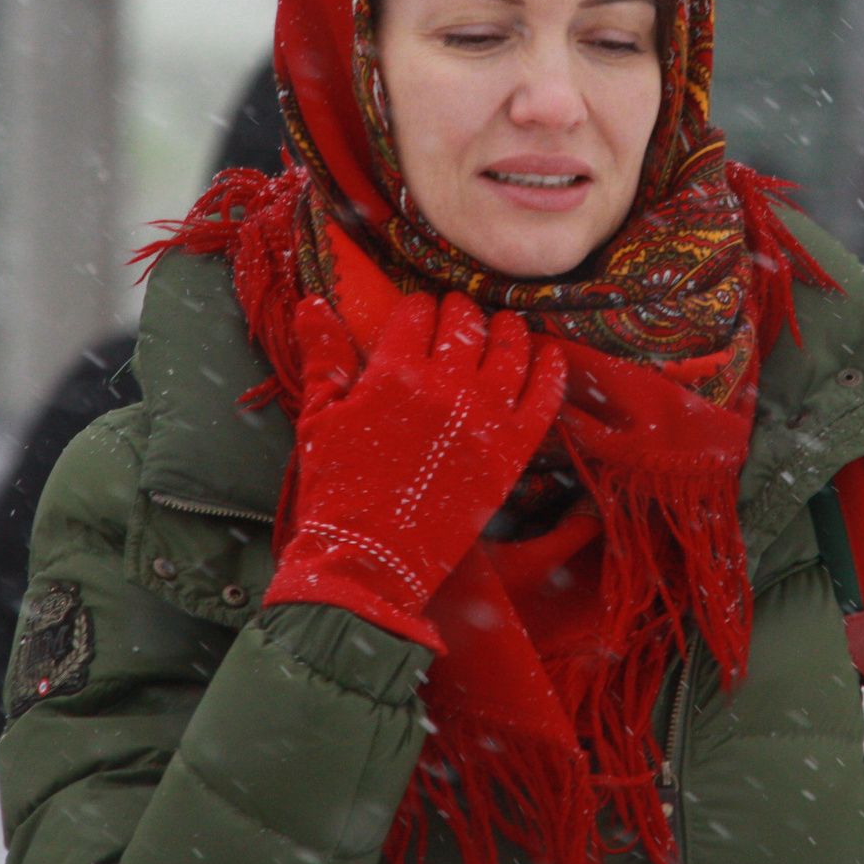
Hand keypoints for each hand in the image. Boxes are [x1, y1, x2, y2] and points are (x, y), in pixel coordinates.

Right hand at [265, 291, 566, 649]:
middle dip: (459, 312)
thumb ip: (322, 354)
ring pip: (510, 349)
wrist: (367, 562)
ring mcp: (484, 419)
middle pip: (465, 322)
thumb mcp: (319, 417)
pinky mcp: (511, 452)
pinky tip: (548, 356)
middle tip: (458, 316)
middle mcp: (446, 387)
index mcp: (394, 373)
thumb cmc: (336, 492)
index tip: (419, 313)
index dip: (417, 307)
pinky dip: (551, 370)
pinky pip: (544, 397)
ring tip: (504, 327)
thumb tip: (312, 301)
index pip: (417, 311)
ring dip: (507, 330)